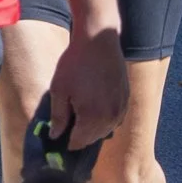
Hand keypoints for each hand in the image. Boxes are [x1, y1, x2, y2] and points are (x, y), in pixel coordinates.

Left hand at [44, 28, 129, 148]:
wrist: (98, 40)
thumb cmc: (75, 63)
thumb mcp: (59, 89)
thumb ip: (58, 116)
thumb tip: (55, 136)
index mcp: (92, 118)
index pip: (78, 142)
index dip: (67, 142)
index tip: (60, 138)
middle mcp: (110, 118)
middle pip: (92, 139)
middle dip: (80, 136)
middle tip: (68, 126)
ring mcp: (120, 109)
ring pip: (105, 130)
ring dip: (93, 128)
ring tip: (80, 114)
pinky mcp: (126, 99)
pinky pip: (114, 118)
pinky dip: (104, 118)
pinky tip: (94, 106)